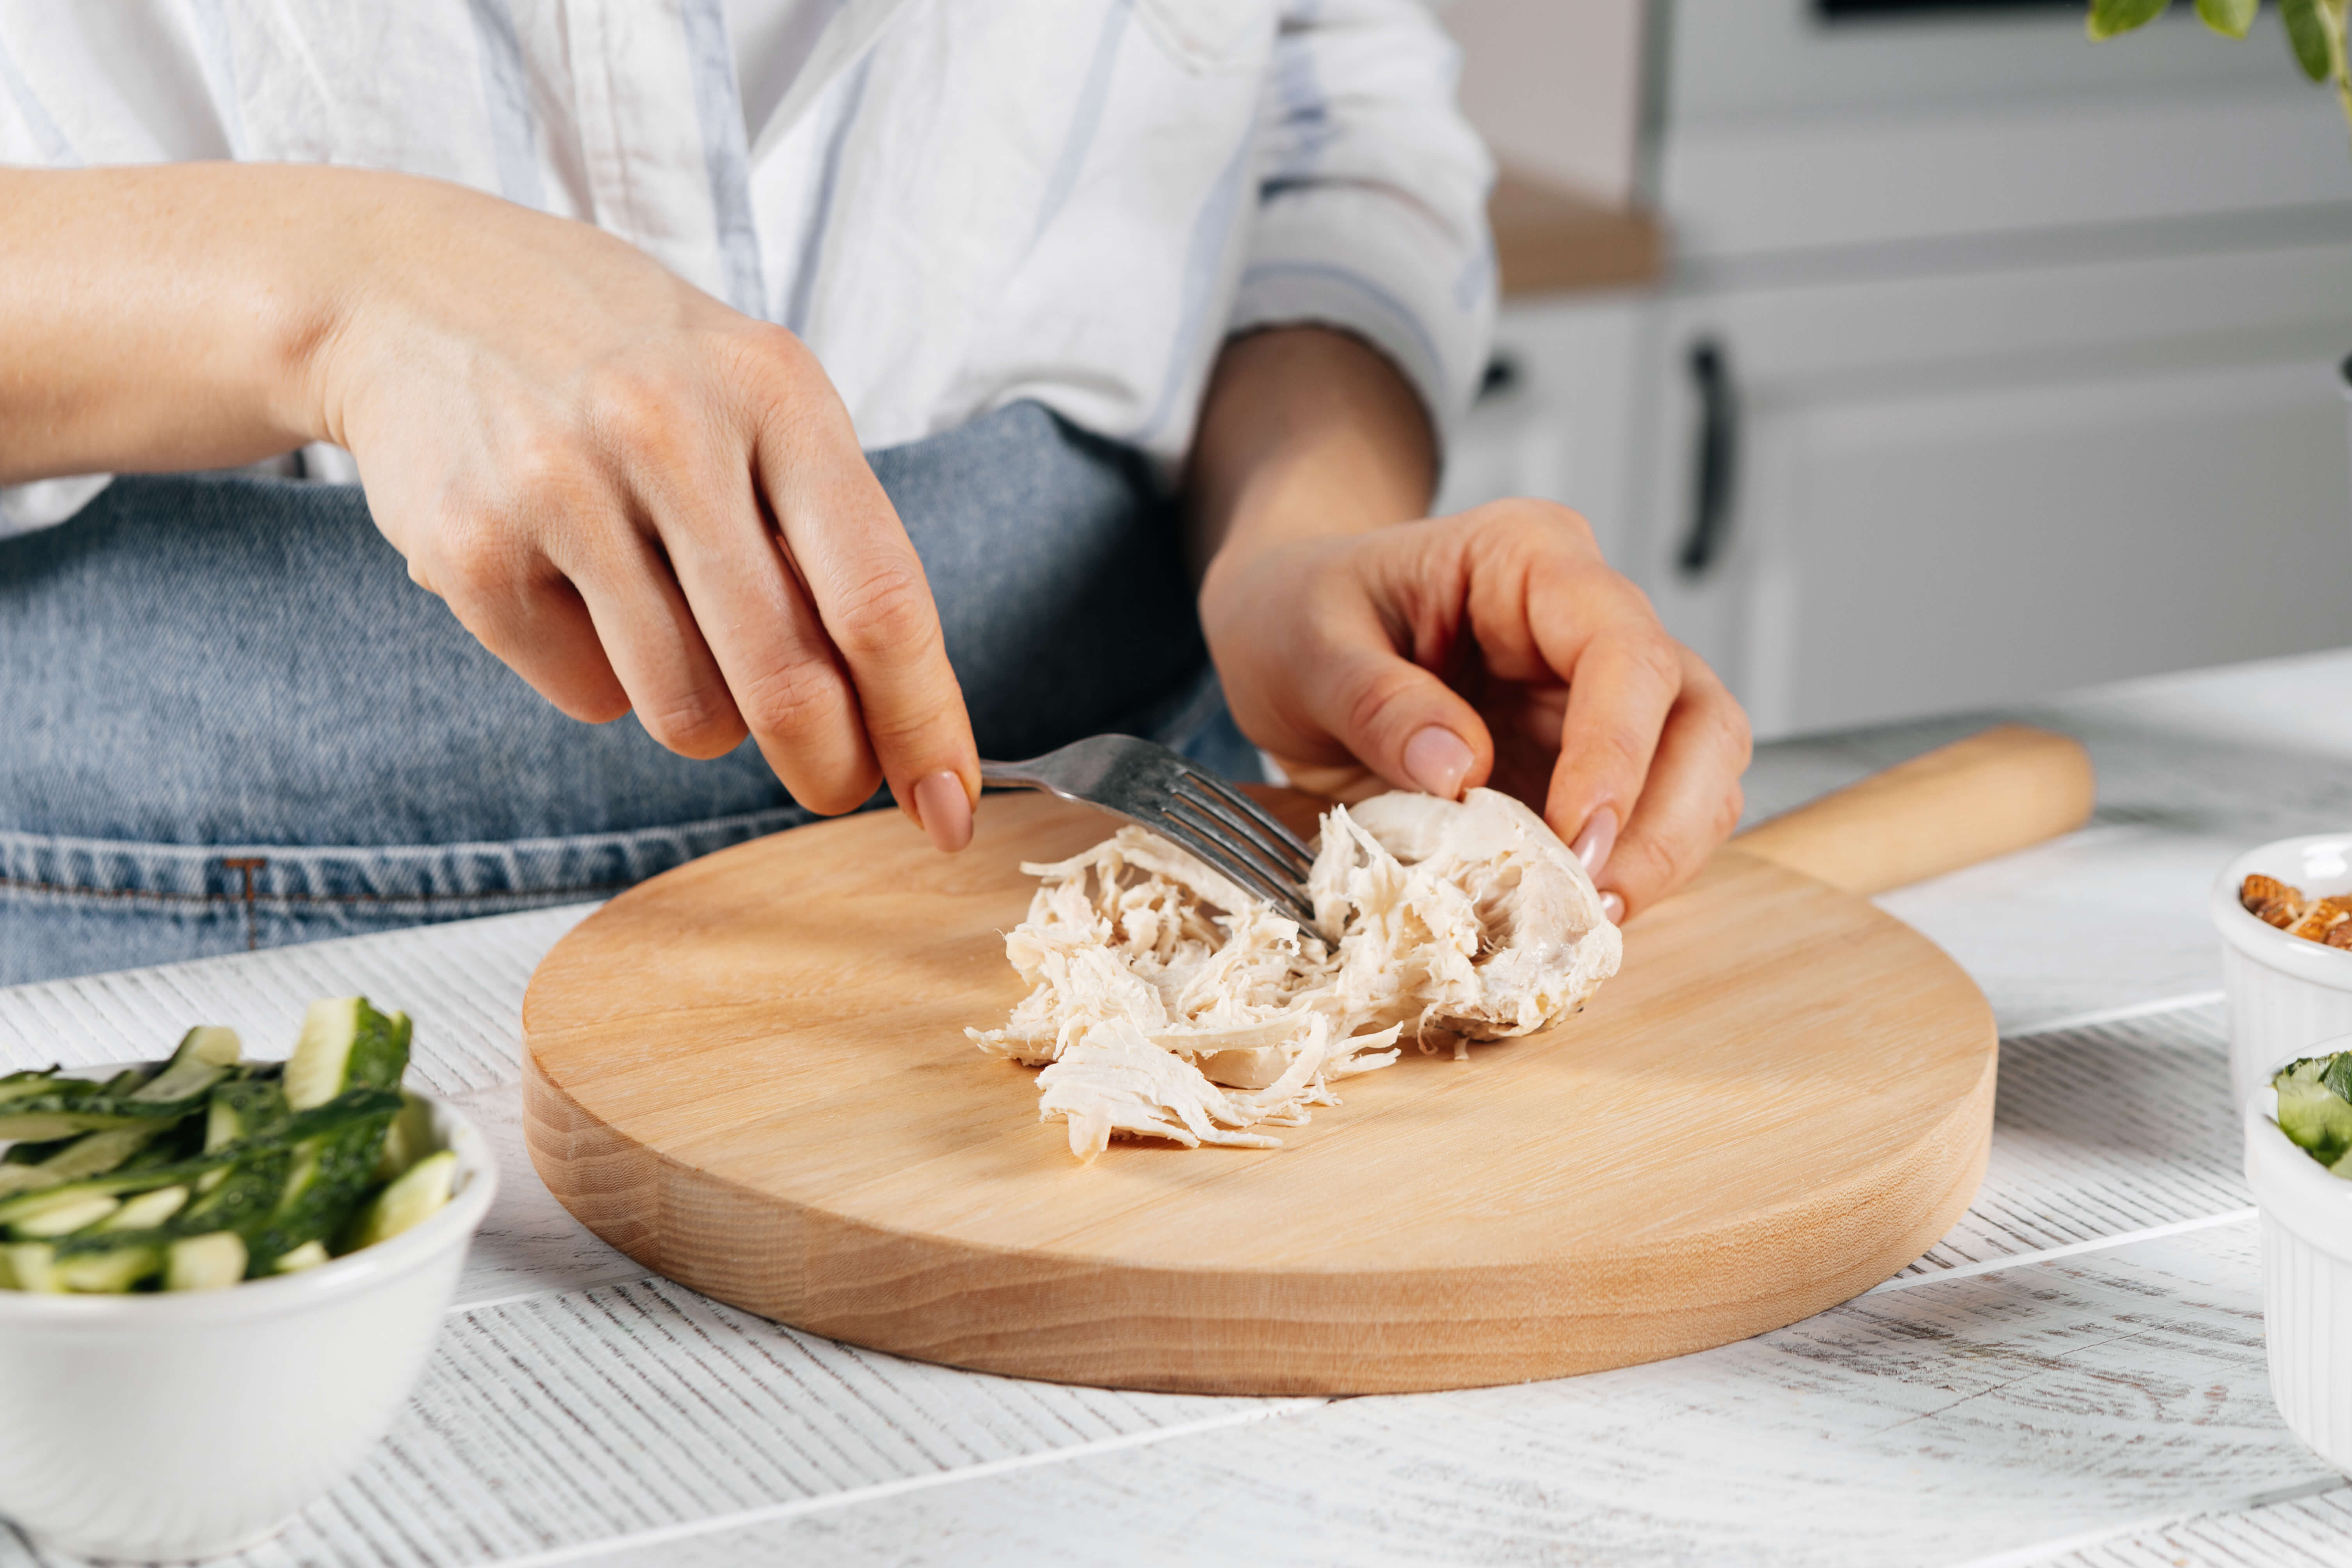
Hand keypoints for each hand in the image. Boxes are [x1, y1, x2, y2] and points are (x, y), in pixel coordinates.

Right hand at [314, 178, 979, 845]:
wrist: (416, 288)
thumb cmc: (628, 364)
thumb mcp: (755, 397)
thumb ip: (831, 536)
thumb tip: (903, 717)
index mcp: (774, 389)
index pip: (879, 599)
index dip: (923, 721)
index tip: (950, 805)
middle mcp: (669, 431)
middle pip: (788, 682)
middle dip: (829, 765)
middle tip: (834, 783)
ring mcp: (560, 488)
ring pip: (688, 713)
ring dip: (706, 709)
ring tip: (673, 619)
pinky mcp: (470, 550)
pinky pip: (587, 695)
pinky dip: (602, 675)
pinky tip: (574, 587)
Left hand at [1203, 507, 1749, 922]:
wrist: (1287, 627)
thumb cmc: (1298, 611)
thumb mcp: (1303, 643)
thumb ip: (1374, 699)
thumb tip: (1457, 771)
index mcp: (1530, 560)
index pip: (1624, 649)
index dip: (1618, 749)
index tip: (1578, 836)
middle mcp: (1588, 622)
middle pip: (1697, 715)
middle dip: (1664, 819)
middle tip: (1595, 900)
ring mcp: (1599, 697)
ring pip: (1699, 772)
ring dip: (1660, 854)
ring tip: (1585, 919)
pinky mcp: (1587, 764)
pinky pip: (1647, 818)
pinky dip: (1629, 870)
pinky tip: (1570, 911)